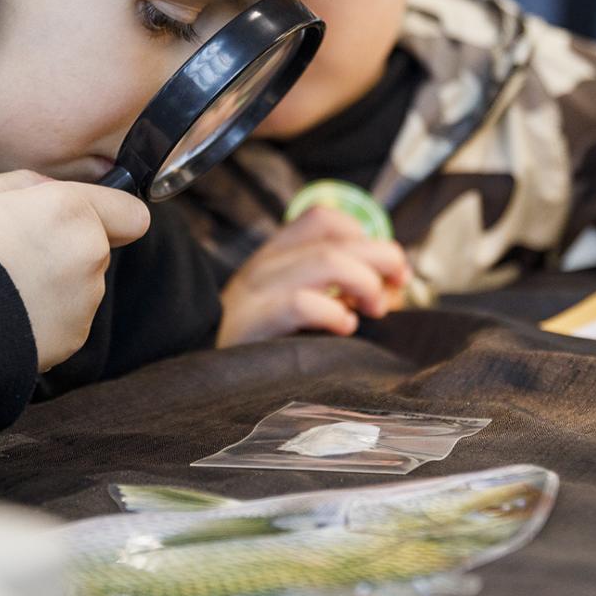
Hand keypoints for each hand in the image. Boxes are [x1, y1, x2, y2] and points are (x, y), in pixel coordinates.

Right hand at [0, 171, 149, 370]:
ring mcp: (85, 300)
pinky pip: (69, 319)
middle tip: (19, 254)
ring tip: (8, 287)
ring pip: (83, 285)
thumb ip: (27, 183)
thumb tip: (53, 190)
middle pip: (98, 248)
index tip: (87, 220)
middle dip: (70, 248)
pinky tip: (10, 313)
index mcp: (71, 210)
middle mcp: (90, 254)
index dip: (112, 215)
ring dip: (58, 284)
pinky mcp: (73, 338)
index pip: (131, 213)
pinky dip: (48, 317)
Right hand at [217, 205, 408, 347]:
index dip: (366, 236)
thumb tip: (389, 287)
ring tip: (372, 310)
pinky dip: (335, 313)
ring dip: (365, 283)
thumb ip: (330, 289)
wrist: (198, 376)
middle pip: (336, 240)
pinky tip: (343, 328)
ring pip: (326, 261)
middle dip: (381, 258)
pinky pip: (303, 303)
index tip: (389, 269)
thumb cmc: (256, 345)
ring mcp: (258, 291)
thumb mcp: (287, 304)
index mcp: (274, 255)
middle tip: (396, 287)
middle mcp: (265, 265)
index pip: (323, 218)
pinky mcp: (256, 323)